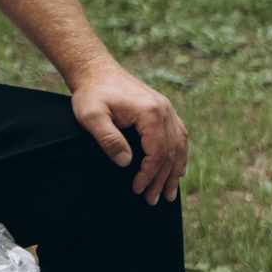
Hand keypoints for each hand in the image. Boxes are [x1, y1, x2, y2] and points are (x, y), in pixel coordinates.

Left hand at [69, 62, 187, 204]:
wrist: (96, 71)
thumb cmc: (91, 94)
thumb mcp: (91, 116)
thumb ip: (108, 139)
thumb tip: (126, 163)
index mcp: (151, 113)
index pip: (157, 152)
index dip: (149, 175)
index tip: (138, 190)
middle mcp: (165, 110)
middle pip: (171, 152)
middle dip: (162, 179)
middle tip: (153, 200)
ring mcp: (168, 109)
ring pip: (180, 145)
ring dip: (175, 171)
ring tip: (169, 193)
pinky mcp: (164, 110)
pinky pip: (178, 136)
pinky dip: (179, 155)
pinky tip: (176, 170)